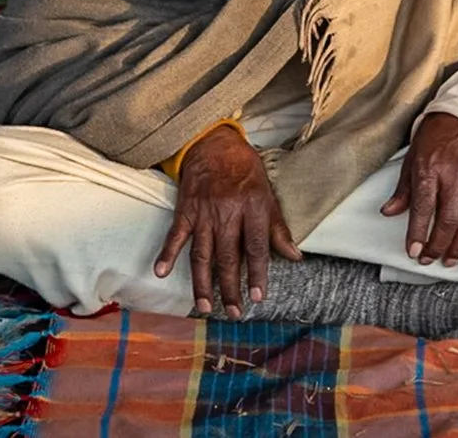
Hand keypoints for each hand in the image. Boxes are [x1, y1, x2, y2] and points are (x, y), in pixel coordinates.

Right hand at [154, 125, 300, 317]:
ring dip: (202, 283)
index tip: (258, 297)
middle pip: (228, 257)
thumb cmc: (245, 171)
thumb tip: (295, 256)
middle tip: (233, 312)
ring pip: (202, 254)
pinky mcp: (185, 211)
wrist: (214, 145)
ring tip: (204, 306)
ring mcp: (204, 212)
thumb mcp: (268, 194)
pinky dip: (167, 253)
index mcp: (253, 207)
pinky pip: (175, 235)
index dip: (257, 274)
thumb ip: (278, 228)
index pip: (257, 247)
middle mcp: (228, 212)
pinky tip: (161, 272)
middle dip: (230, 288)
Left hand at [381, 112, 457, 267]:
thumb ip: (404, 189)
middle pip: (447, 221)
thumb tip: (389, 212)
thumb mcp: (413, 158)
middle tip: (429, 259)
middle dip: (437, 246)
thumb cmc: (436, 137)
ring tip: (450, 260)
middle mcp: (455, 177)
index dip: (418, 234)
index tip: (414, 252)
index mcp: (431, 170)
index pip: (423, 209)